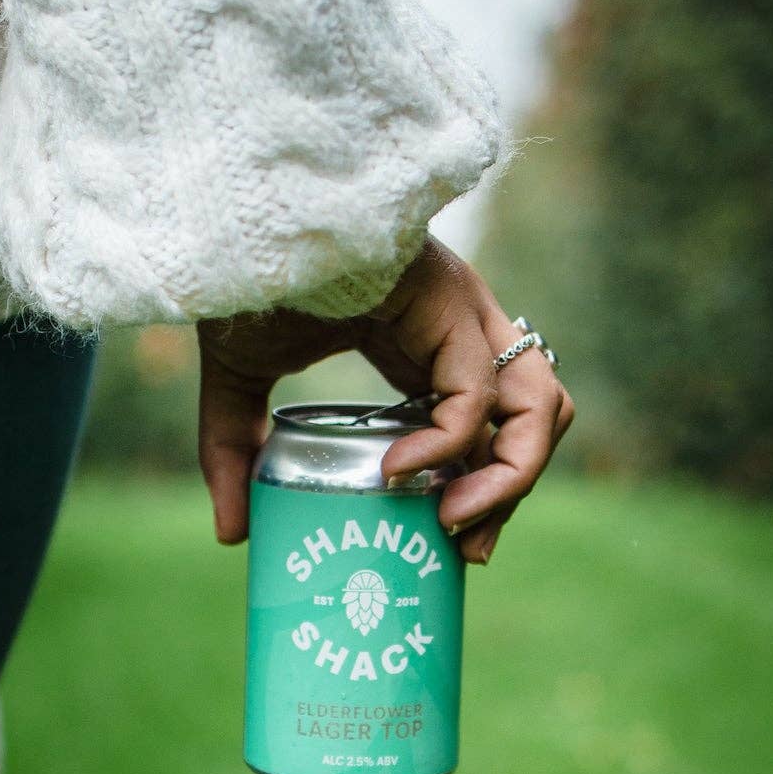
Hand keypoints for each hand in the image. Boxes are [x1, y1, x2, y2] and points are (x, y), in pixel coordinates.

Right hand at [196, 234, 574, 564]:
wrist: (232, 224)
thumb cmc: (242, 280)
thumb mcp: (239, 384)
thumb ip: (236, 453)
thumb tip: (231, 534)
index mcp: (431, 344)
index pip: (497, 424)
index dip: (490, 486)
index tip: (452, 543)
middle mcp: (465, 329)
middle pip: (537, 417)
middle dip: (512, 491)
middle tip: (465, 549)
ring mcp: (465, 312)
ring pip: (541, 402)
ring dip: (511, 477)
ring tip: (451, 521)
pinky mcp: (448, 301)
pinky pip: (476, 389)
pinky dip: (450, 443)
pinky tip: (399, 473)